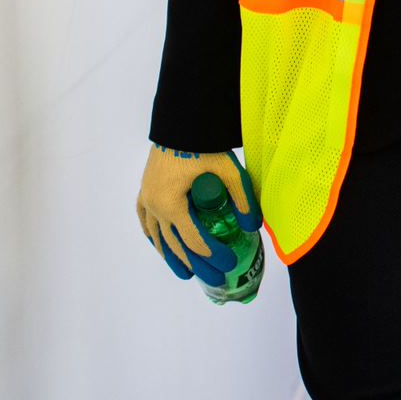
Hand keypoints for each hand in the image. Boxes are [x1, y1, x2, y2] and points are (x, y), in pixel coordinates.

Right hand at [135, 146, 260, 286]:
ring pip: (156, 235)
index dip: (211, 254)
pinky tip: (159, 242)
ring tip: (184, 272)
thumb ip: (242, 198)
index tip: (227, 265)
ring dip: (170, 254)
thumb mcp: (228, 171)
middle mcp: (154, 205)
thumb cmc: (204, 144)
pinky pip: (145, 218)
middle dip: (194, 262)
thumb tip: (255, 226)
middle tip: (212, 278)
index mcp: (171, 204)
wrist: (181, 121)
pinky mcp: (145, 188)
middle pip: (174, 243)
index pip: (193, 239)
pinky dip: (153, 233)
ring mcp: (146, 197)